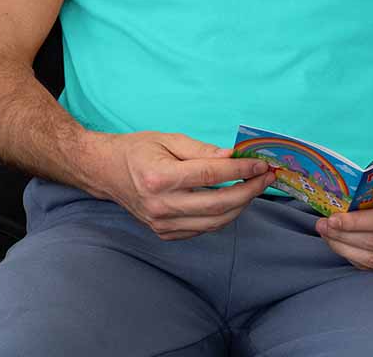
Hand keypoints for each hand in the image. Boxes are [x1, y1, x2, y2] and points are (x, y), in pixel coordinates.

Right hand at [92, 131, 275, 240]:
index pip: (212, 175)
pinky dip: (222, 217)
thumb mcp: (169, 139)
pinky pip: (201, 229)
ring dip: (241, 206)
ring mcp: (162, 224)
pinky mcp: (164, 233)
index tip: (261, 163)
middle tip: (267, 177)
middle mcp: (161, 205)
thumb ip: (202, 150)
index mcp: (160, 177)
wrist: (105, 172)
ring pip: (214, 222)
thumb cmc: (138, 149)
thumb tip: (233, 156)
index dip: (241, 169)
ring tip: (255, 188)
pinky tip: (234, 200)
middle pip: (218, 204)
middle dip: (249, 191)